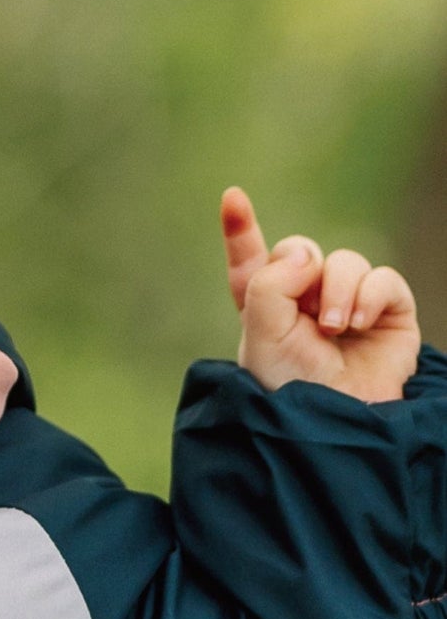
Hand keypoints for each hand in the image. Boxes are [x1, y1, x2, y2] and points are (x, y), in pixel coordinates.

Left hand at [221, 186, 420, 403]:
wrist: (335, 420)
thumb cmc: (290, 387)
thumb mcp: (261, 335)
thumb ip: (269, 283)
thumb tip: (309, 255)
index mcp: (264, 314)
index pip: (250, 267)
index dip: (241, 232)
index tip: (232, 197)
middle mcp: (303, 307)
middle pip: (302, 252)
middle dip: (302, 269)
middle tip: (305, 309)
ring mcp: (347, 308)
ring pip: (344, 261)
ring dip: (338, 289)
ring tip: (334, 328)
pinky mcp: (388, 314)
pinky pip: (382, 278)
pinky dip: (370, 295)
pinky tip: (358, 324)